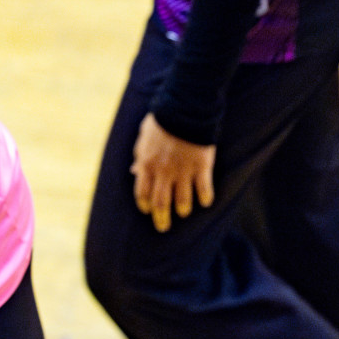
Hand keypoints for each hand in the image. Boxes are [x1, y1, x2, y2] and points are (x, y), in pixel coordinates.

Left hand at [130, 113, 214, 232]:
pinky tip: (205, 202)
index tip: (148, 210)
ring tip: (183, 212)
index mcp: (146, 165)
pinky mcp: (202, 166)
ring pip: (182, 200)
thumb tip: (133, 172)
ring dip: (183, 209)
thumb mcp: (143, 139)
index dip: (145, 205)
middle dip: (161, 219)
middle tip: (163, 228)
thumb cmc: (161, 122)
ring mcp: (184, 170)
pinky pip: (204, 188)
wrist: (184, 110)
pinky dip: (205, 198)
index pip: (142, 193)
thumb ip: (139, 157)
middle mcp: (164, 172)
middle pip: (160, 203)